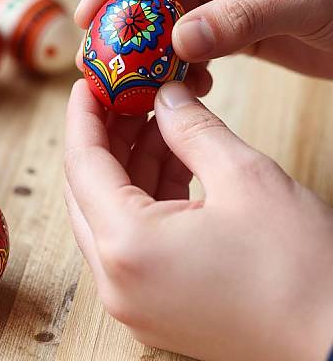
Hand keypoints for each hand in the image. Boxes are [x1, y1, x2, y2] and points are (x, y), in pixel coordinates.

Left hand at [64, 80, 332, 360]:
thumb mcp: (245, 178)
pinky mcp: (153, 301)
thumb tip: (166, 97)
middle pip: (88, 189)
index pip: (83, 164)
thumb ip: (192, 129)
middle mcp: (116, 280)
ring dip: (129, 163)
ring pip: (110, 212)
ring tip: (154, 120)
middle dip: (106, 137)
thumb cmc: (301, 273)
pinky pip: (132, 236)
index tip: (88, 84)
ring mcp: (132, 296)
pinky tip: (168, 157)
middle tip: (123, 97)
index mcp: (128, 247)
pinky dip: (145, 194)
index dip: (84, 116)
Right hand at [75, 0, 332, 79]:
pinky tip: (180, 84)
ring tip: (131, 78)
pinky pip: (188, 41)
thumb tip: (180, 41)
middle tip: (99, 55)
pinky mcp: (227, 21)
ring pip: (166, 16)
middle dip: (123, 19)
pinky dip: (178, 63)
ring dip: (147, 47)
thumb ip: (242, 17)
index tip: (89, 14)